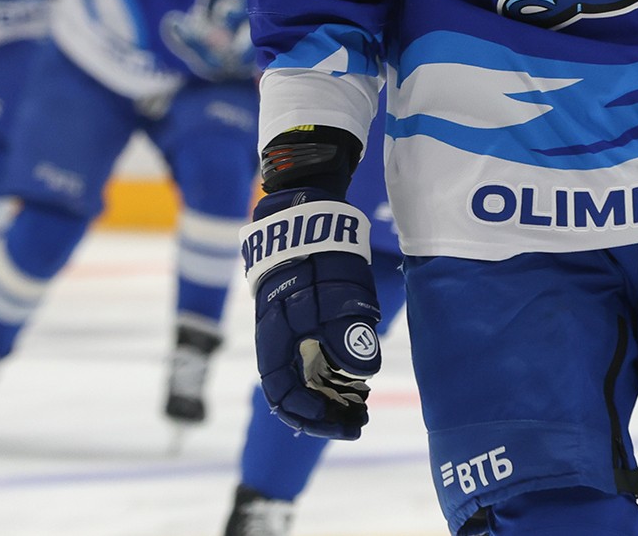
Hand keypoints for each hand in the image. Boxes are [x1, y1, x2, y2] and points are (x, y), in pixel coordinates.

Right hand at [242, 190, 382, 438]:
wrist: (304, 213)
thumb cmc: (315, 255)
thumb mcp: (332, 294)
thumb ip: (346, 333)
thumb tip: (364, 372)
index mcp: (274, 341)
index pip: (283, 396)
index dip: (311, 416)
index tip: (344, 424)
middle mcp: (278, 341)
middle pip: (296, 391)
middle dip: (326, 411)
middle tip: (360, 420)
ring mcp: (291, 329)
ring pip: (307, 374)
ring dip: (332, 394)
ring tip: (363, 404)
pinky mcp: (305, 316)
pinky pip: (315, 355)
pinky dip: (334, 372)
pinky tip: (358, 375)